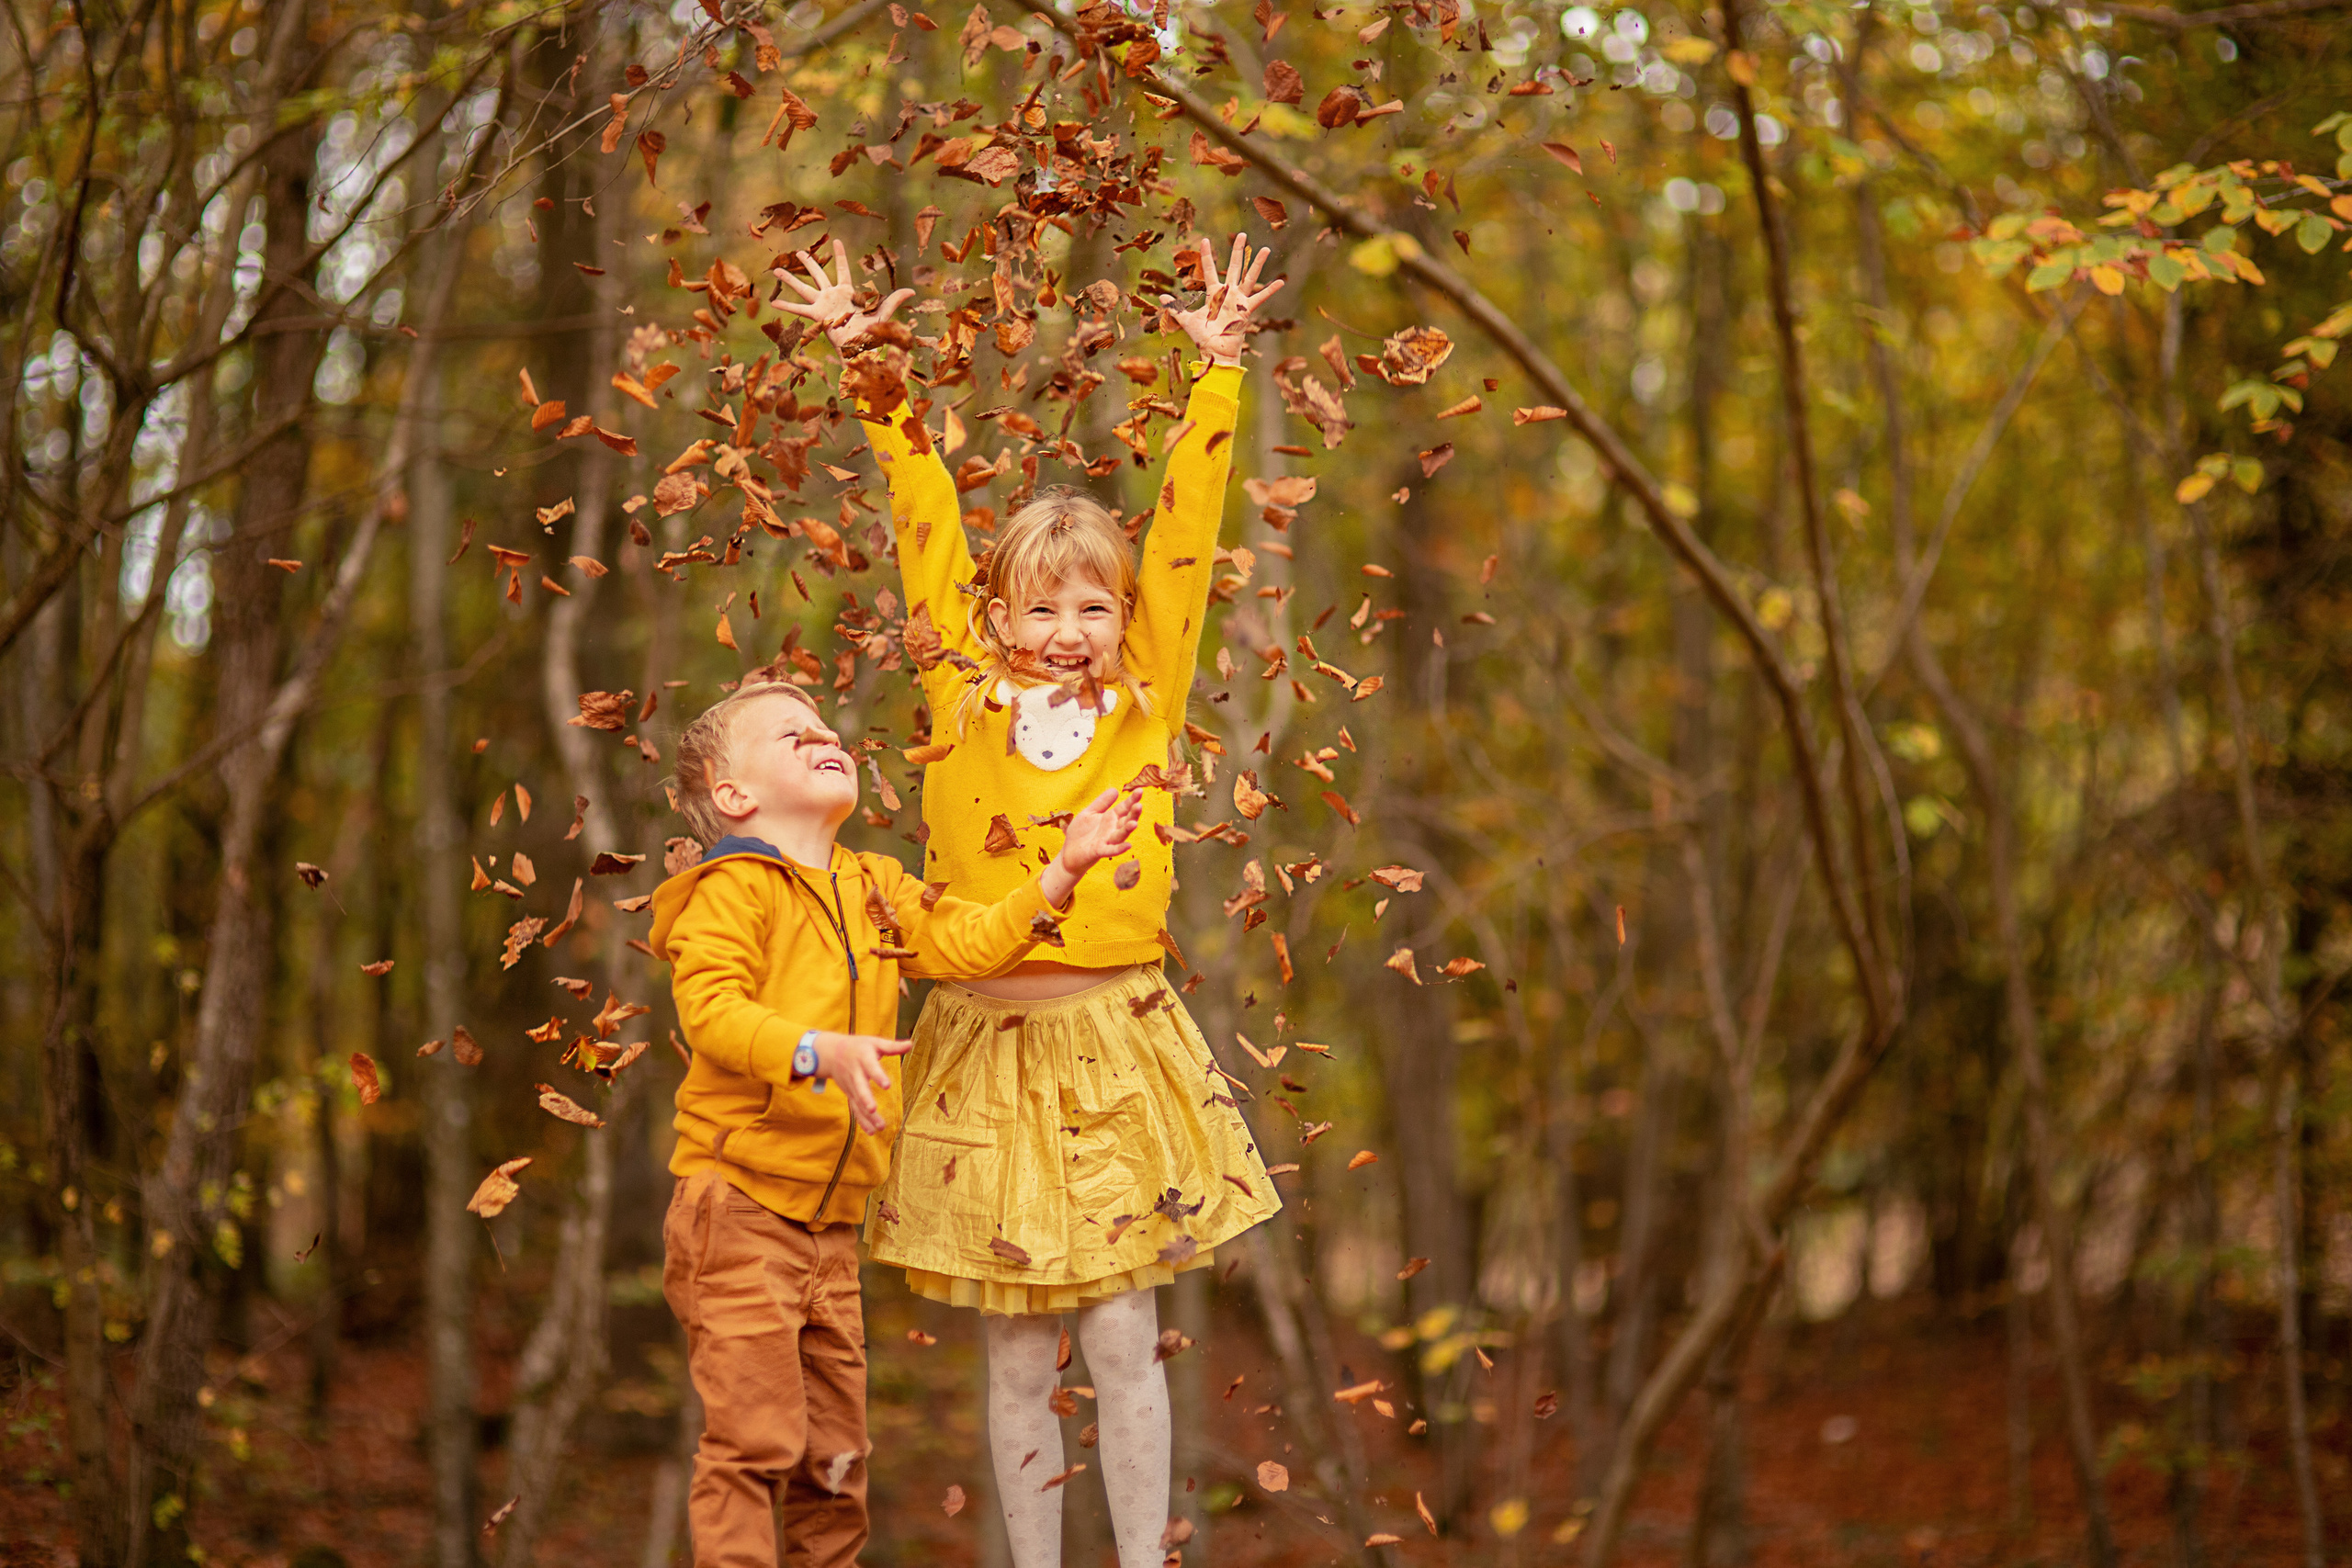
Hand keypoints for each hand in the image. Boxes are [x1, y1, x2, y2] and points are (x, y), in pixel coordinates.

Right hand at [775, 237, 915, 352]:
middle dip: (809, 263)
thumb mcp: (883, 312)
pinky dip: (787, 306)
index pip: (842, 269)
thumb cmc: (872, 332)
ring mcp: (823, 305)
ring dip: (791, 279)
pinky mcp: (817, 316)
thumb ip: (894, 299)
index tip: (835, 241)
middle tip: (798, 252)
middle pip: (818, 275)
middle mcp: (832, 296)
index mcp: (847, 292)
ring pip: (804, 288)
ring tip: (776, 270)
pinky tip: (773, 303)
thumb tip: (912, 291)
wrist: (862, 347)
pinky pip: (800, 309)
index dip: (838, 256)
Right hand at [809, 1030, 913, 1132]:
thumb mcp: (874, 1042)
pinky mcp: (849, 1094)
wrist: (831, 1053)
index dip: (878, 1076)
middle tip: (873, 1109)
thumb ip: (892, 1046)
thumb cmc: (858, 1046)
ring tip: (880, 1127)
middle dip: (865, 1099)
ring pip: (858, 1102)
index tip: (887, 1085)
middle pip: (860, 1088)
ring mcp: (851, 1086)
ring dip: (867, 1116)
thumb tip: (911, 1044)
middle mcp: (855, 1074)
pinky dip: (862, 1121)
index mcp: (863, 1058)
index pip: (871, 1067)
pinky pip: (855, 1109)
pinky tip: (871, 1131)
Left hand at [1048, 788, 1144, 891]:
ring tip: (1134, 823)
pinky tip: (1128, 846)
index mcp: (1110, 818)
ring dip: (1127, 830)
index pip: (1124, 808)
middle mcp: (1112, 829)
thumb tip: (1115, 789)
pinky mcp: (1099, 851)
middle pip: (1126, 820)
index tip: (1140, 790)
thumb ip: (1101, 803)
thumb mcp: (1089, 813)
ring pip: (1121, 835)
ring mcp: (1107, 840)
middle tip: (1139, 805)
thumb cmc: (1080, 833)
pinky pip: (1111, 850)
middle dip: (1133, 814)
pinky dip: (1119, 849)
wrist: (1069, 853)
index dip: (1132, 800)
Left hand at [1160, 233, 1284, 366]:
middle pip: (1234, 267)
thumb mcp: (1186, 320)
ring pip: (1250, 277)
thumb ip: (1176, 308)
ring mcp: (1239, 301)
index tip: (1205, 240)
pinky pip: (1260, 298)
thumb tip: (1161, 297)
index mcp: (1214, 294)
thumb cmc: (1203, 338)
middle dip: (1237, 250)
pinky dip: (1270, 291)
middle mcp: (1228, 294)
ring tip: (1266, 249)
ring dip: (1257, 264)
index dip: (1206, 255)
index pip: (1210, 270)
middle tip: (1242, 234)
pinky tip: (1281, 282)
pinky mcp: (1247, 310)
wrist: (1215, 352)